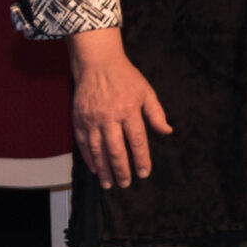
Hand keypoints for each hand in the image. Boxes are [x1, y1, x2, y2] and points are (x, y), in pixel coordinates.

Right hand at [68, 30, 171, 186]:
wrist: (97, 63)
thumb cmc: (124, 77)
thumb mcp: (146, 92)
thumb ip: (156, 114)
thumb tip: (166, 132)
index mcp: (129, 110)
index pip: (137, 141)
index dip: (141, 159)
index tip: (144, 173)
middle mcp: (110, 116)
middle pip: (116, 150)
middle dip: (121, 170)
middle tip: (126, 183)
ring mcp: (92, 119)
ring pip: (98, 150)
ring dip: (104, 170)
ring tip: (109, 183)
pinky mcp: (79, 119)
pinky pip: (84, 143)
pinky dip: (89, 158)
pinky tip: (95, 168)